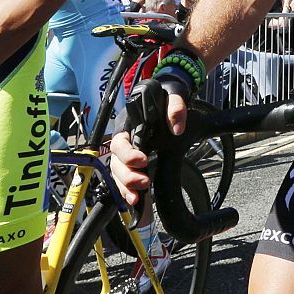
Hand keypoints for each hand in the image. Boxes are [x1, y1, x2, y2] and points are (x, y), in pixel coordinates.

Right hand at [110, 74, 189, 207]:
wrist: (170, 94)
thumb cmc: (168, 94)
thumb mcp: (174, 95)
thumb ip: (175, 107)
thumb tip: (177, 128)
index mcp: (129, 122)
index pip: (119, 141)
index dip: (127, 153)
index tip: (143, 160)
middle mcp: (125, 137)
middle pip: (116, 161)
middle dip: (127, 175)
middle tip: (144, 182)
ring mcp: (128, 150)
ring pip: (118, 172)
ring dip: (125, 186)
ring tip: (137, 197)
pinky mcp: (135, 159)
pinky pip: (125, 176)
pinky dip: (128, 189)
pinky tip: (135, 200)